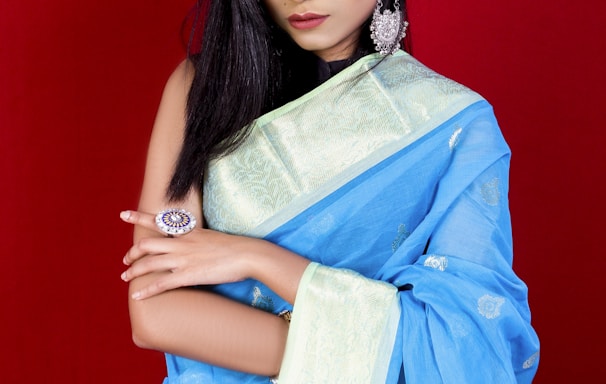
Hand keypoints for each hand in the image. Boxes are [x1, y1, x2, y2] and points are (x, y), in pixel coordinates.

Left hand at [119, 210, 258, 299]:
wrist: (247, 254)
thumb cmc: (234, 247)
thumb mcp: (211, 237)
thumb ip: (197, 241)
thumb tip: (192, 247)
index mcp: (188, 232)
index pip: (158, 222)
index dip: (138, 217)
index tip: (123, 214)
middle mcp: (181, 244)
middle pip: (146, 245)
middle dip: (132, 253)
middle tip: (125, 260)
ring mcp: (183, 259)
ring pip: (149, 264)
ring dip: (133, 271)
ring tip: (125, 277)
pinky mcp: (188, 275)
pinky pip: (161, 283)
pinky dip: (146, 290)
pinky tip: (137, 296)